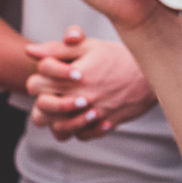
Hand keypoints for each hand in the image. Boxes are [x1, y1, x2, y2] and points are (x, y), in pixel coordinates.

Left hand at [26, 28, 156, 140]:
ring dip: (56, 118)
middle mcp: (79, 98)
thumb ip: (57, 48)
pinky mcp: (104, 125)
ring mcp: (91, 114)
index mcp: (72, 77)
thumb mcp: (89, 46)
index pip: (35, 84)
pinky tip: (83, 115)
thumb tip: (30, 51)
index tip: (55, 71)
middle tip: (54, 90)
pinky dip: (77, 129)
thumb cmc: (118, 57)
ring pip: (57, 128)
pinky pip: (80, 136)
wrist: (151, 73)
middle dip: (43, 98)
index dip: (40, 77)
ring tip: (65, 106)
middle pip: (41, 107)